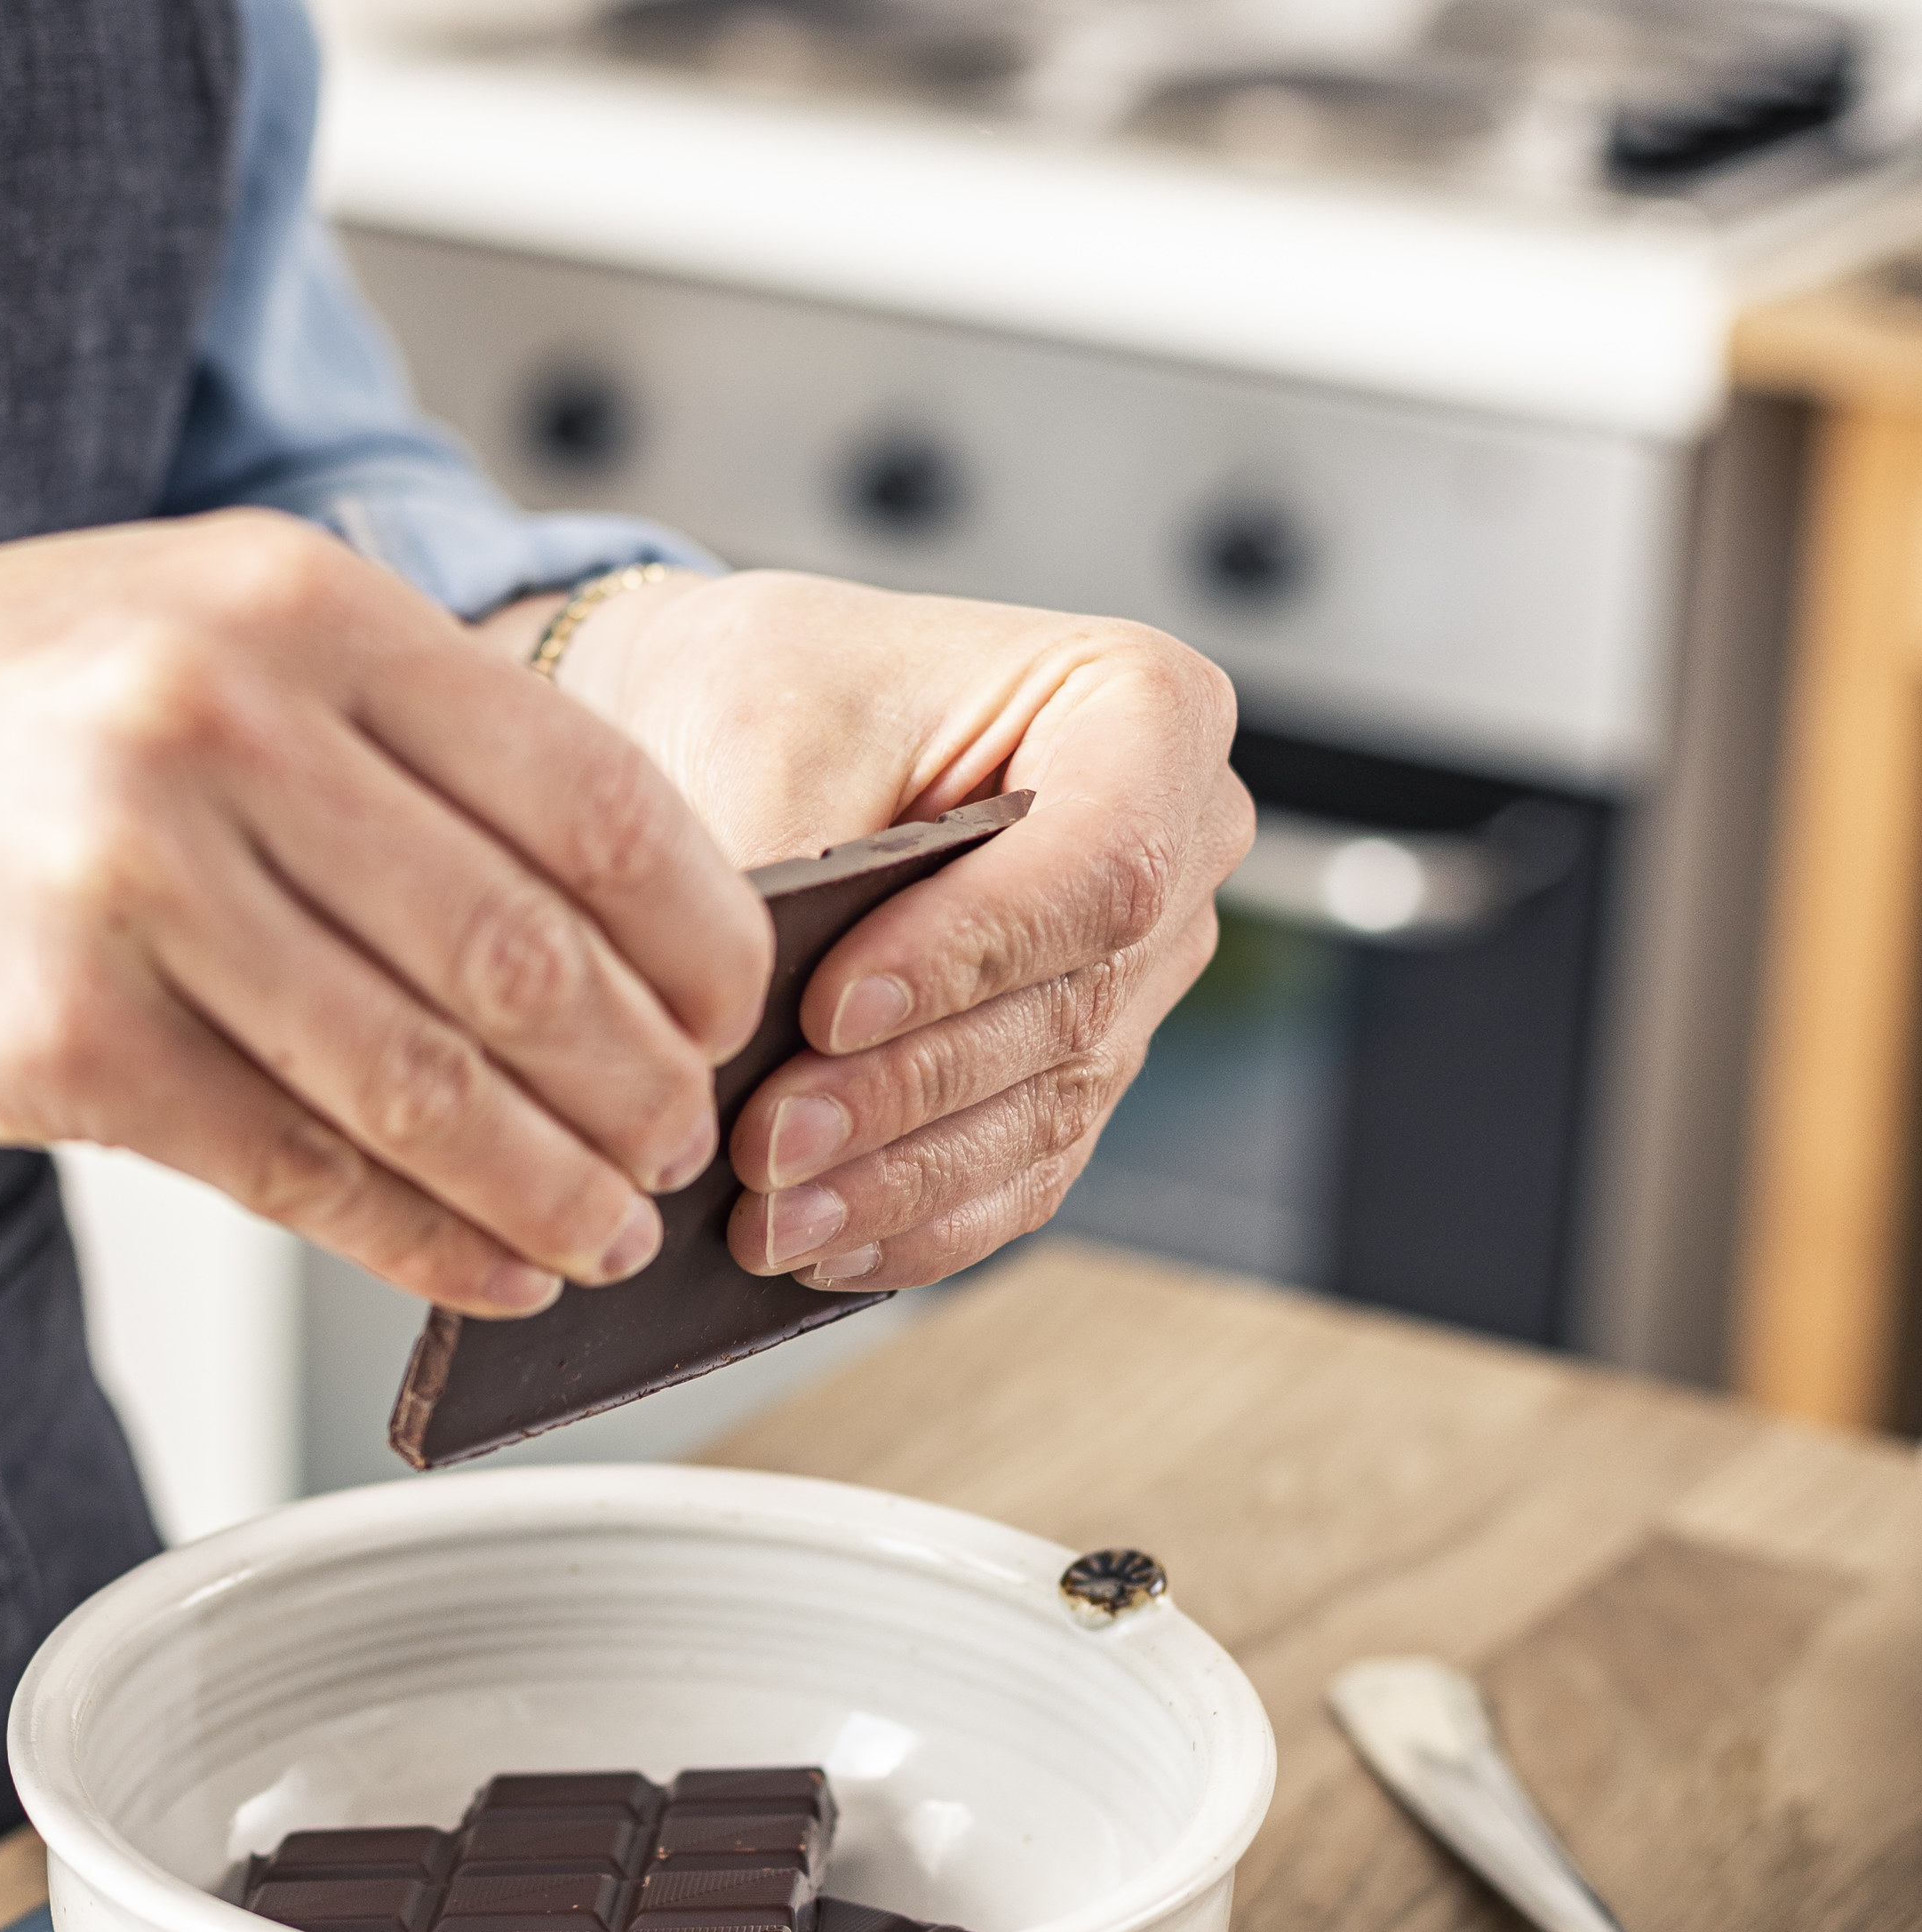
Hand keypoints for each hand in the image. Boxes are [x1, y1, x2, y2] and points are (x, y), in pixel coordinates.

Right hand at [0, 517, 771, 1316]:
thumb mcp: (190, 629)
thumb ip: (386, 733)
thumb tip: (608, 910)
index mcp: (292, 604)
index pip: (589, 791)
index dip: (698, 935)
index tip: (733, 1012)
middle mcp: (220, 725)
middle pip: (526, 954)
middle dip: (642, 1086)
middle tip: (681, 1147)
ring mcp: (133, 885)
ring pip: (427, 1083)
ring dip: (551, 1188)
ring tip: (607, 1234)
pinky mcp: (59, 1043)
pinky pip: (301, 1170)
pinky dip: (423, 1242)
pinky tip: (488, 1271)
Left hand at [548, 568, 1250, 1289]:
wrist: (751, 723)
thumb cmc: (774, 684)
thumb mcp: (763, 729)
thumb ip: (789, 874)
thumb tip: (754, 1047)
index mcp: (1147, 712)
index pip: (1098, 866)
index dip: (970, 957)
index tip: (829, 1011)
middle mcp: (1180, 849)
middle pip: (1071, 1008)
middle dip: (904, 1093)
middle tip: (763, 1146)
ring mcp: (1139, 975)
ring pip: (1044, 1111)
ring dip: (899, 1183)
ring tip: (767, 1221)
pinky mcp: (1076, 1069)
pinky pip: (1022, 1172)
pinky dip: (917, 1221)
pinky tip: (819, 1247)